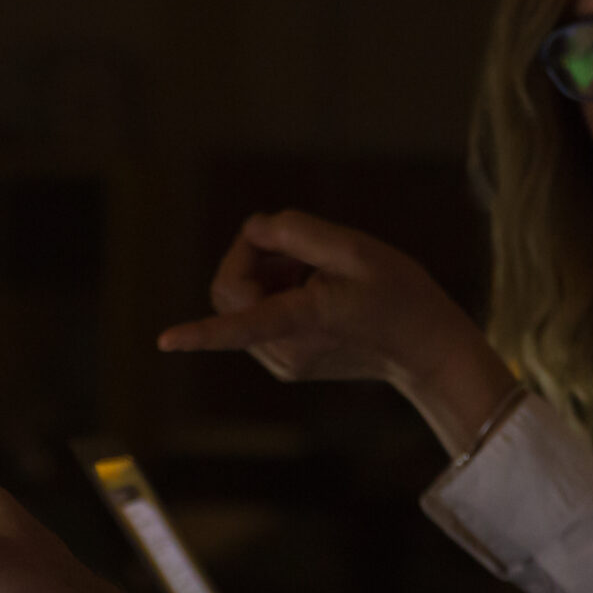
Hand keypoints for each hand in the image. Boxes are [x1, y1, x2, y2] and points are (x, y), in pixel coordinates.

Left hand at [155, 210, 518, 453]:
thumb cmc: (399, 294)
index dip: (201, 332)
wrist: (426, 348)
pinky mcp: (287, 363)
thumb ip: (297, 231)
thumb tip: (252, 228)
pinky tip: (315, 288)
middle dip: (251, 256)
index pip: (241, 325)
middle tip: (298, 244)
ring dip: (267, 273)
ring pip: (241, 302)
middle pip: (231, 291)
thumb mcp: (356, 249)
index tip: (165, 341)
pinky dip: (275, 291)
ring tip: (317, 270)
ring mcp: (284, 362)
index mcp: (303, 321)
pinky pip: (257, 316)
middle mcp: (286, 350)